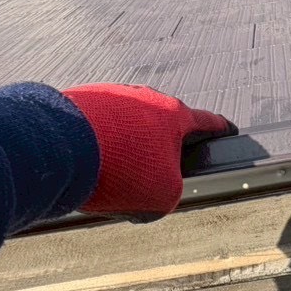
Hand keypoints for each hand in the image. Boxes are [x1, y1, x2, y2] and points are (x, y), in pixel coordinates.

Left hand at [61, 84, 235, 216]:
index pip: (207, 121)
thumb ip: (172, 189)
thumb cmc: (119, 169)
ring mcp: (113, 96)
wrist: (63, 149)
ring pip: (130, 126)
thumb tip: (156, 186)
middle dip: (161, 148)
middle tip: (151, 174)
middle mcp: (146, 97)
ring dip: (128, 148)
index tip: (228, 130)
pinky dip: (102, 144)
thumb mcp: (164, 194)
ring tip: (112, 175)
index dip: (220, 129)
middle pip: (163, 125)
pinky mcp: (85, 101)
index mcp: (174, 114)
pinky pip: (102, 126)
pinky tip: (92, 164)